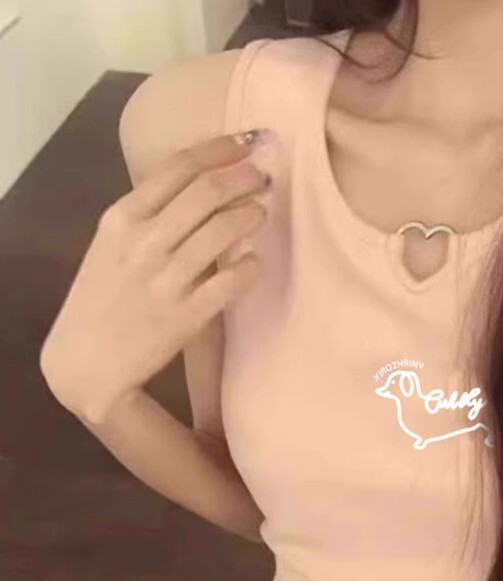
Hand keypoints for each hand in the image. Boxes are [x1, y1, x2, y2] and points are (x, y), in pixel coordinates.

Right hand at [40, 131, 270, 422]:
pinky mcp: (187, 314)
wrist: (86, 362)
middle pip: (208, 192)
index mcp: (123, 217)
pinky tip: (256, 262)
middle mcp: (145, 242)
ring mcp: (167, 278)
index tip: (246, 142)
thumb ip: (148, 215)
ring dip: (252, 215)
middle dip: (244, 177)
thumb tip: (198, 186)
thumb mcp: (111, 245)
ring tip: (262, 213)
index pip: (179, 167)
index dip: (220, 149)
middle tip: (263, 176)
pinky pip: (233, 281)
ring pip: (224, 230)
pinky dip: (251, 266)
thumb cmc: (101, 299)